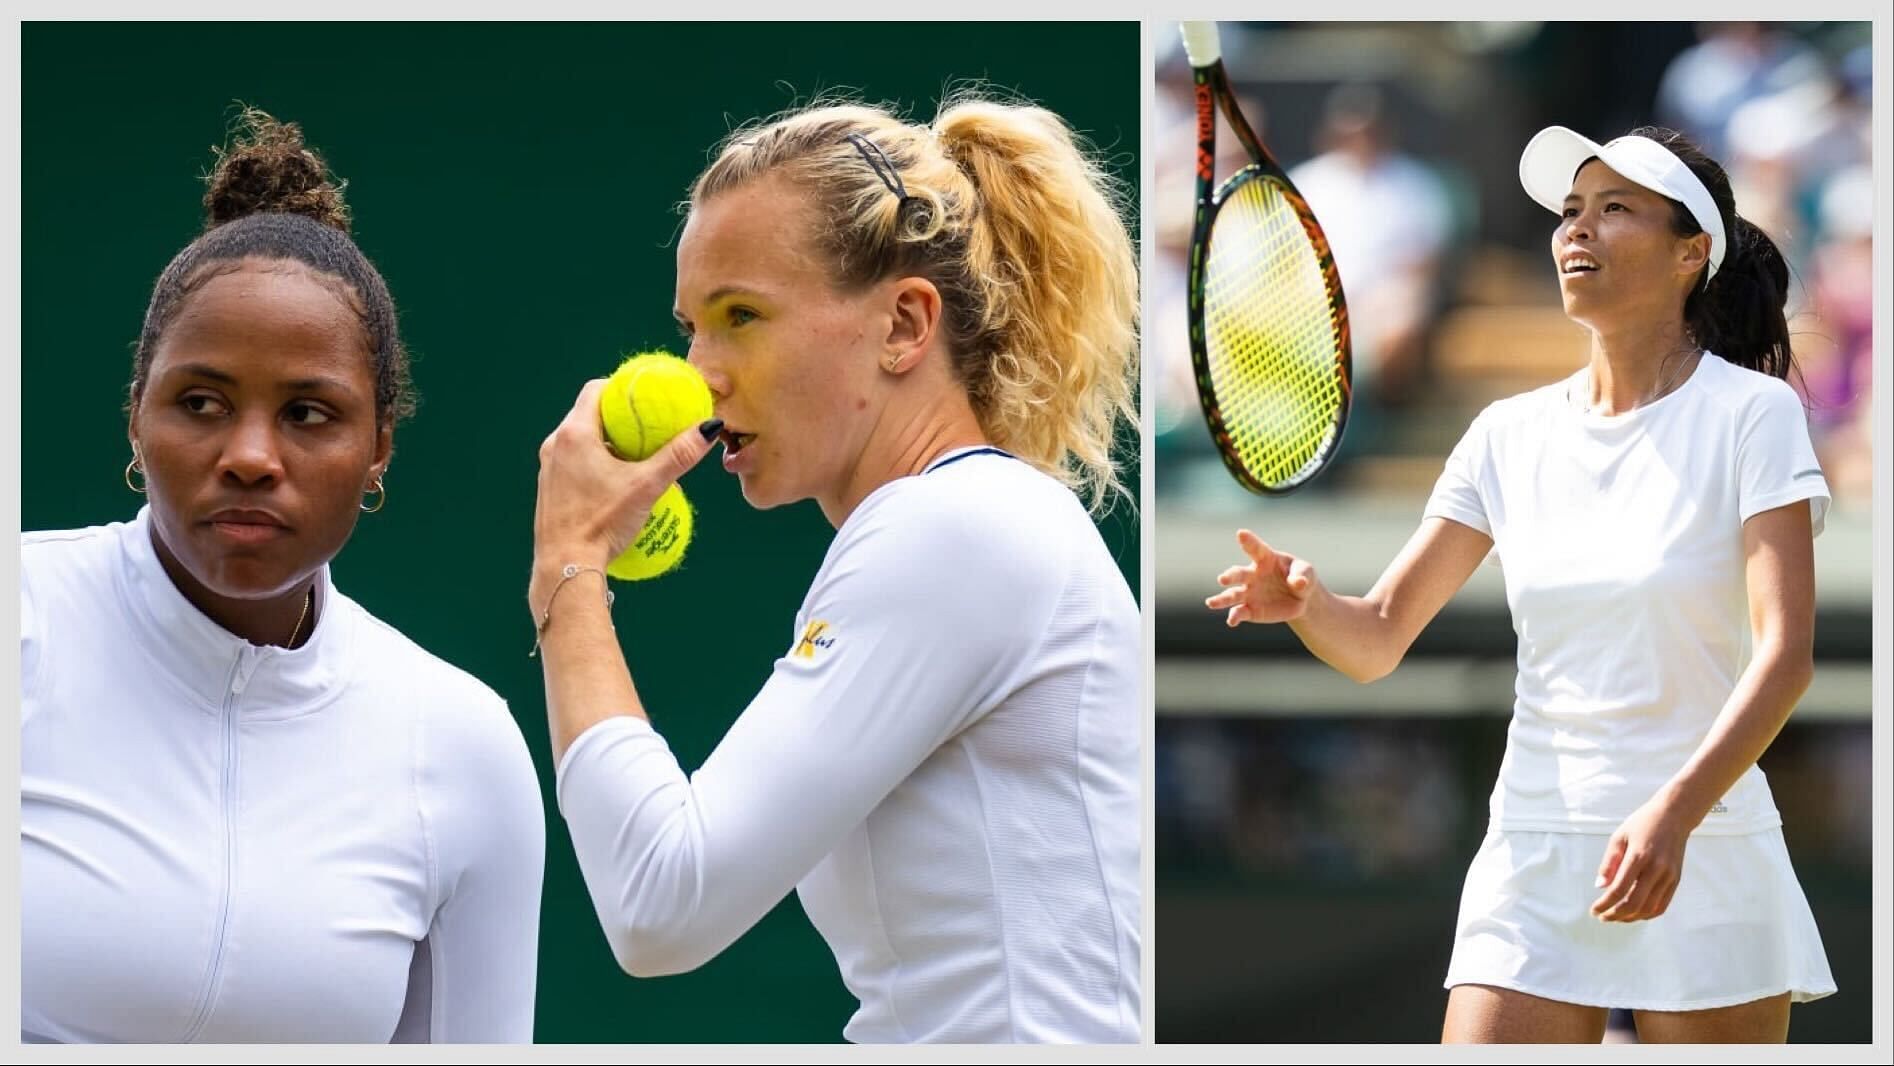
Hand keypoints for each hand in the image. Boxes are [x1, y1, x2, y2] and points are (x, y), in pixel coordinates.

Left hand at [530, 379, 716, 615]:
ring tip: (635, 455)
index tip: (645, 398)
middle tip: (647, 426)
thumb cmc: (603, 522)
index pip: (595, 389)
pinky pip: (572, 462)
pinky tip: (614, 482)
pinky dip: (593, 462)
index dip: (621, 388)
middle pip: (589, 414)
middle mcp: (555, 444)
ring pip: (580, 440)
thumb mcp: (647, 486)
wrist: (566, 567)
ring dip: (606, 441)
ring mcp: (548, 468)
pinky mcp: (549, 490)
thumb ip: (678, 455)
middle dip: (619, 417)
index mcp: (574, 433)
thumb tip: (710, 427)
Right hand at [1203, 529, 1317, 626]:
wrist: (1300, 599)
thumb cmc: (1300, 577)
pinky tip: (1232, 621)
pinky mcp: (1250, 610)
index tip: (1241, 534)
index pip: (1255, 548)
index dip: (1248, 541)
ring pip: (1232, 594)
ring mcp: (1248, 593)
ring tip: (1212, 603)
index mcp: (1265, 559)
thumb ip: (1302, 575)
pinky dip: (1234, 617)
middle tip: (1223, 579)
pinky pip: (1239, 612)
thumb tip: (1297, 583)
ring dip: (1222, 599)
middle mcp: (1252, 575)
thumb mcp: (1306, 572)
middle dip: (1230, 575)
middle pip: (1238, 573)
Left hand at [1591, 796, 1694, 921]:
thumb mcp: (1619, 837)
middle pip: (1634, 903)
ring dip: (1630, 918)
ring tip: (1615, 917)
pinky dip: (1647, 914)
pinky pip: (1662, 905)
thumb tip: (1600, 887)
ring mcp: (1669, 876)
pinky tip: (1634, 914)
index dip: (1605, 904)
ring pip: (1649, 908)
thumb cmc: (1642, 824)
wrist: (1674, 816)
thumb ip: (1609, 863)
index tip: (1594, 910)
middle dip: (1615, 915)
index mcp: (1639, 856)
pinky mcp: (1676, 880)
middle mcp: (1657, 869)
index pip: (1619, 889)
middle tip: (1602, 917)